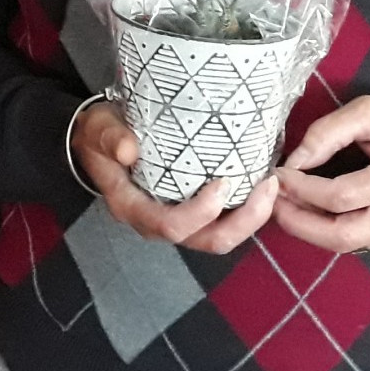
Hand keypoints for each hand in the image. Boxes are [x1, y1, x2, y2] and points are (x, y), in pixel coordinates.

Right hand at [72, 100, 277, 253]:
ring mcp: (176, 219)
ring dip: (251, 219)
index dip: (201, 212)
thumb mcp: (97, 129)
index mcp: (132, 208)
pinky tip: (261, 185)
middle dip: (243, 223)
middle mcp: (156, 222)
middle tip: (267, 188)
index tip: (223, 183)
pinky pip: (222, 222)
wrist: (98, 140)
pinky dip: (246, 210)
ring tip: (271, 187)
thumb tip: (129, 150)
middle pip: (206, 241)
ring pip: (219, 237)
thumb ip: (110, 138)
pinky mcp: (190, 210)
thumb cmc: (99, 135)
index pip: (171, 225)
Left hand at [273, 94, 369, 251]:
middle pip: (342, 236)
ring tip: (288, 203)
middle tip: (272, 202)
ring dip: (311, 227)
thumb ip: (327, 133)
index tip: (279, 174)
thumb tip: (294, 161)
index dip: (303, 189)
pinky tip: (315, 209)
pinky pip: (360, 241)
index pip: (341, 197)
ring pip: (348, 244)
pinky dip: (332, 228)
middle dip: (298, 223)